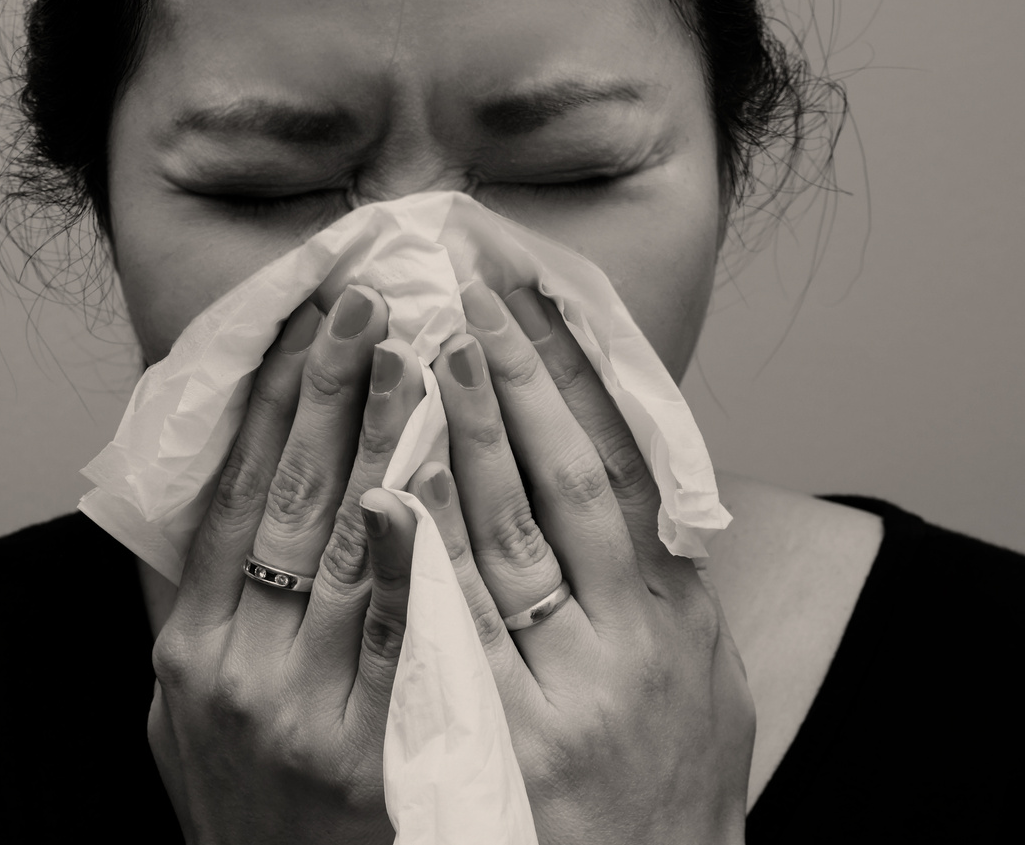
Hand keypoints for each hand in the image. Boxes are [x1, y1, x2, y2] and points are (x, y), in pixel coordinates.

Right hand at [147, 284, 426, 844]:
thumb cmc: (242, 805)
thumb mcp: (180, 712)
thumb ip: (198, 615)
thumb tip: (220, 506)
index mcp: (190, 647)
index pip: (231, 497)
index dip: (265, 405)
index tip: (296, 324)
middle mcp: (239, 669)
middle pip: (289, 504)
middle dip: (328, 396)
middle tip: (363, 306)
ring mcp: (305, 709)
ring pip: (346, 551)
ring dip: (381, 446)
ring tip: (411, 358)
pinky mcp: (374, 748)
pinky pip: (401, 636)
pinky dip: (415, 558)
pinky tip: (431, 486)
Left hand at [405, 281, 753, 844]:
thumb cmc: (662, 787)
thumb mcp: (694, 677)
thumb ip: (658, 585)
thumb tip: (627, 485)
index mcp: (672, 617)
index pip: (619, 467)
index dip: (577, 375)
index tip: (534, 299)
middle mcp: (627, 643)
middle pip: (563, 482)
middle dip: (516, 379)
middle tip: (469, 293)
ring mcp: (560, 690)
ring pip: (500, 539)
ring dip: (461, 438)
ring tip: (420, 350)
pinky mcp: (488, 737)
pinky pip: (444, 627)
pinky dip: (417, 552)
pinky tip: (387, 486)